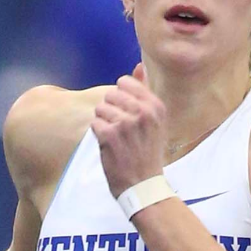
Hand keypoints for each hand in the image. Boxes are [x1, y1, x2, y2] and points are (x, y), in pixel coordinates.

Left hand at [90, 63, 167, 197]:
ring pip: (100, 108)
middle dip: (110, 111)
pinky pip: (94, 123)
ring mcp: (126, 122)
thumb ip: (144, 92)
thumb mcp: (154, 120)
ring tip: (116, 138)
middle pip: (110, 95)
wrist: (143, 184)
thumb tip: (138, 67)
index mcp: (156, 106)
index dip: (120, 97)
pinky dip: (98, 134)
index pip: (125, 82)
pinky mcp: (110, 134)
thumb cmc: (148, 152)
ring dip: (104, 123)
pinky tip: (110, 145)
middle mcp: (143, 111)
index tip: (125, 112)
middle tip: (120, 129)